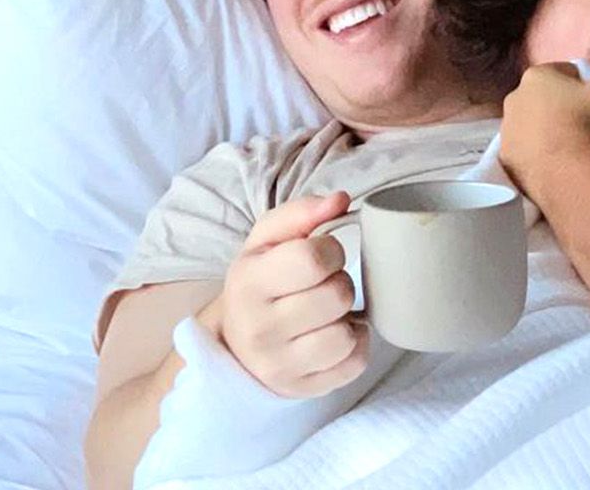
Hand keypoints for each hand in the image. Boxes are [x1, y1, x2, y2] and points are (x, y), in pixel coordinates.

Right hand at [206, 192, 369, 398]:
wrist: (234, 342)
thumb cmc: (261, 282)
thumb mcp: (267, 240)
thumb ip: (302, 212)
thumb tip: (340, 200)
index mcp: (248, 282)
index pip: (312, 258)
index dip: (330, 250)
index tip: (323, 255)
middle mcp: (259, 328)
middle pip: (336, 295)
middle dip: (339, 283)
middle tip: (324, 285)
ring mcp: (280, 366)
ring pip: (346, 334)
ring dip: (347, 318)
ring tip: (327, 312)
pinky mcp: (303, 390)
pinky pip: (355, 364)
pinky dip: (354, 345)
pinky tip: (334, 334)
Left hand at [499, 60, 589, 191]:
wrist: (571, 174)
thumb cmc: (589, 122)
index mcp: (536, 76)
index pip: (564, 72)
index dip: (583, 85)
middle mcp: (514, 99)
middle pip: (543, 98)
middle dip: (560, 107)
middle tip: (585, 123)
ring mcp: (506, 131)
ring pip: (531, 126)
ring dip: (547, 131)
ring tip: (571, 146)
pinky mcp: (507, 159)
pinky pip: (525, 151)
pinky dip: (538, 154)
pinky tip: (557, 163)